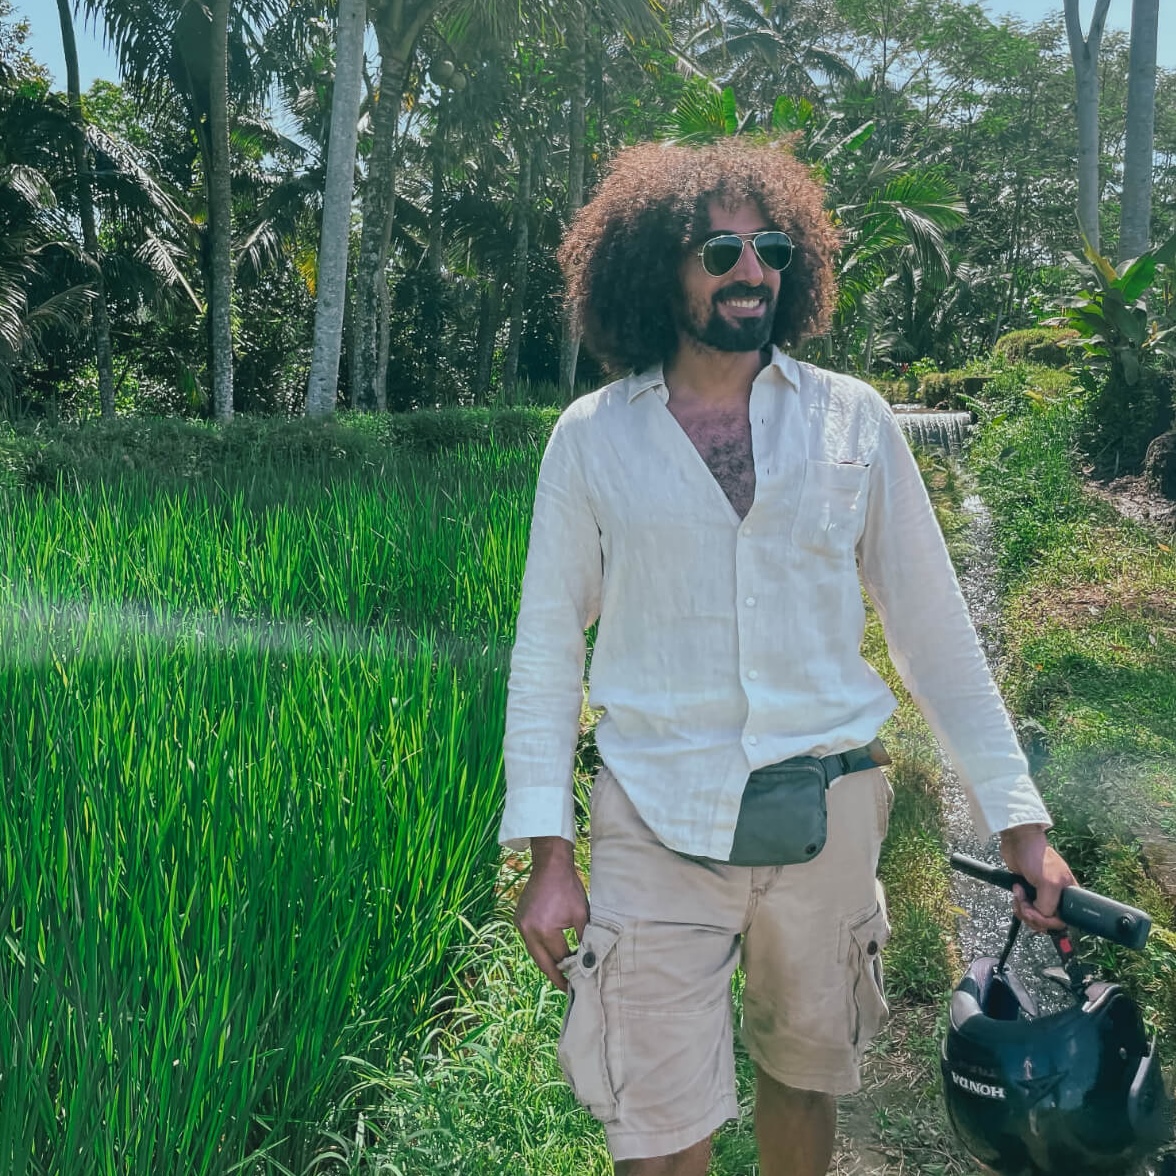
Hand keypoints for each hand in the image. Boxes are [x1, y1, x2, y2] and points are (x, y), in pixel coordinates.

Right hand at [513, 836, 588, 991]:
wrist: (550, 866)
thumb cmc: (568, 888)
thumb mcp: (581, 915)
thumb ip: (584, 940)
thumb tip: (588, 961)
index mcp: (545, 931)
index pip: (560, 958)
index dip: (570, 970)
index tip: (578, 981)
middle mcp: (528, 931)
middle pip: (543, 962)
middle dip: (555, 975)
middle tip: (566, 988)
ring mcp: (520, 925)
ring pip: (534, 952)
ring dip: (547, 962)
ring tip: (559, 972)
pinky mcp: (518, 919)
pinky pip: (530, 941)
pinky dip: (540, 948)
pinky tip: (550, 951)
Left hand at [999, 823, 1076, 932]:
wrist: (1018, 842)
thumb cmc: (1037, 858)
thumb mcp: (1049, 883)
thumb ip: (1049, 905)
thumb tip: (1043, 916)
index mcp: (1068, 896)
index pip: (1062, 921)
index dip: (1047, 922)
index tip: (1035, 913)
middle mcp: (1056, 898)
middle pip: (1046, 922)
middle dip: (1032, 916)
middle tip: (1025, 905)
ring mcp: (1041, 895)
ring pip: (1034, 917)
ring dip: (1023, 910)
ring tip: (1019, 895)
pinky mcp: (1028, 892)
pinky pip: (1024, 909)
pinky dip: (1018, 905)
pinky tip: (1016, 893)